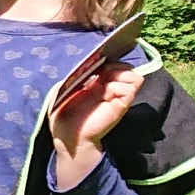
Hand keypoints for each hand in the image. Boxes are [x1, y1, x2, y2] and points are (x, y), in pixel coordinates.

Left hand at [50, 62, 142, 189]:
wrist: (67, 137)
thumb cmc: (62, 115)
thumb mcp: (62, 89)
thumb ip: (74, 77)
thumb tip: (86, 66)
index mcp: (95, 83)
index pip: (111, 63)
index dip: (107, 58)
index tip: (99, 56)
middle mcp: (108, 88)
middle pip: (125, 67)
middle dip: (115, 64)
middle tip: (102, 70)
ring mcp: (116, 96)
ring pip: (132, 76)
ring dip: (120, 73)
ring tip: (107, 80)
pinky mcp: (121, 106)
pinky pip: (131, 89)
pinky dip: (121, 85)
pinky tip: (108, 90)